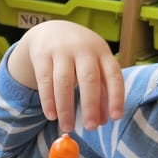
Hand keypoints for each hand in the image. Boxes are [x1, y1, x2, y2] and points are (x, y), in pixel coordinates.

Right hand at [6, 20, 124, 130]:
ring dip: (66, 108)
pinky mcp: (42, 55)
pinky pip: (45, 81)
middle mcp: (83, 49)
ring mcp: (61, 50)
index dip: (116, 96)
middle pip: (88, 79)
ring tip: (67, 127)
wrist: (51, 30)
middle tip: (91, 127)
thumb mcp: (94, 65)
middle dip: (90, 105)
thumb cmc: (80, 55)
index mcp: (102, 52)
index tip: (116, 118)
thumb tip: (103, 120)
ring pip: (64, 82)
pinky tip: (52, 116)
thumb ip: (101, 90)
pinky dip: (48, 101)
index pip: (113, 75)